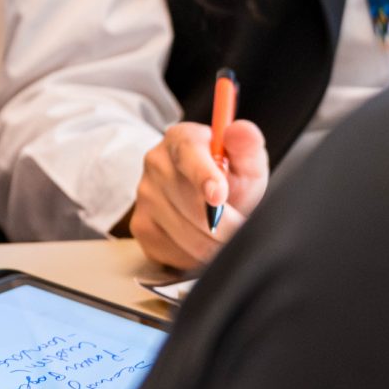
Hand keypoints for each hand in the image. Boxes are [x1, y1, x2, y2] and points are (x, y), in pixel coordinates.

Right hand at [127, 119, 267, 271]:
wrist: (200, 196)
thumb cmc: (227, 176)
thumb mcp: (244, 159)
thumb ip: (247, 146)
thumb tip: (243, 131)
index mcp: (182, 139)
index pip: (189, 156)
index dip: (204, 177)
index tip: (219, 197)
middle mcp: (157, 163)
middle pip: (191, 205)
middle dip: (226, 226)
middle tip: (244, 230)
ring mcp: (144, 196)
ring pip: (185, 235)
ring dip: (214, 245)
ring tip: (226, 236)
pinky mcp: (141, 226)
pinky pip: (173, 252)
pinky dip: (195, 256)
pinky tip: (204, 242)